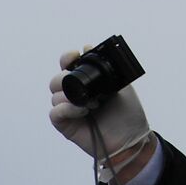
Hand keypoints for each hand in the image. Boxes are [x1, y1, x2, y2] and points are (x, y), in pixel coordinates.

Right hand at [49, 49, 152, 172]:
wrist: (131, 138)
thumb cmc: (127, 113)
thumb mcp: (119, 85)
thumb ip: (105, 68)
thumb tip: (88, 46)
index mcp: (87, 82)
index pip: (67, 66)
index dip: (66, 58)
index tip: (74, 55)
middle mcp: (75, 94)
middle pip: (56, 80)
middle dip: (64, 77)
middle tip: (81, 83)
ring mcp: (68, 110)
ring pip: (54, 95)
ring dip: (72, 96)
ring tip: (94, 103)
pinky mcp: (65, 125)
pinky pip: (55, 112)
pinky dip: (67, 109)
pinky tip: (83, 111)